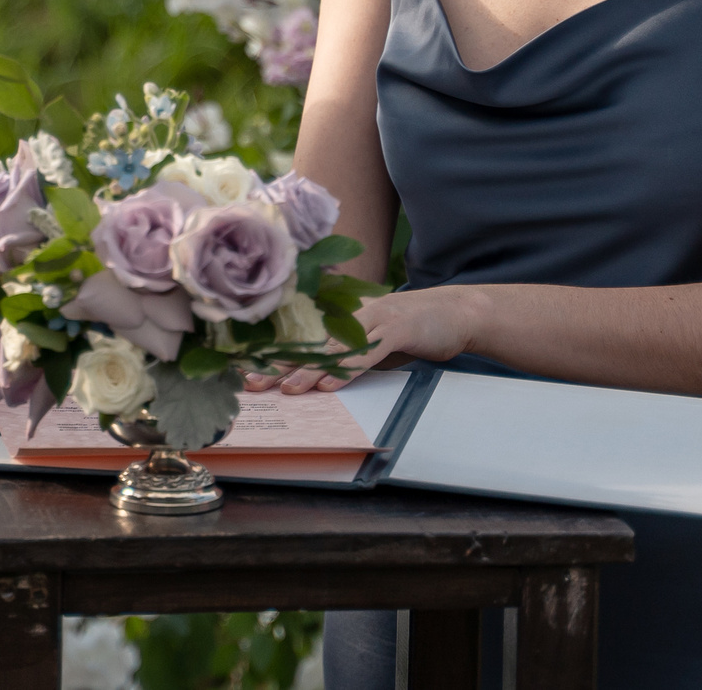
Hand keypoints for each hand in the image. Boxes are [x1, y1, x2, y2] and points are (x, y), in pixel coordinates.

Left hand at [241, 285, 488, 393]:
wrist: (455, 312)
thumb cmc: (411, 329)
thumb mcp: (374, 342)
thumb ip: (347, 354)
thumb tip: (317, 377)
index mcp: (344, 317)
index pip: (303, 337)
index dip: (274, 353)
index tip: (246, 370)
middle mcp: (353, 315)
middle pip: (310, 341)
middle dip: (279, 363)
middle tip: (251, 382)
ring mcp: (375, 320)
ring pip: (334, 348)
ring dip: (308, 370)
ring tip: (285, 389)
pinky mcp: (397, 330)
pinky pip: (367, 353)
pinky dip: (347, 370)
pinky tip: (329, 384)